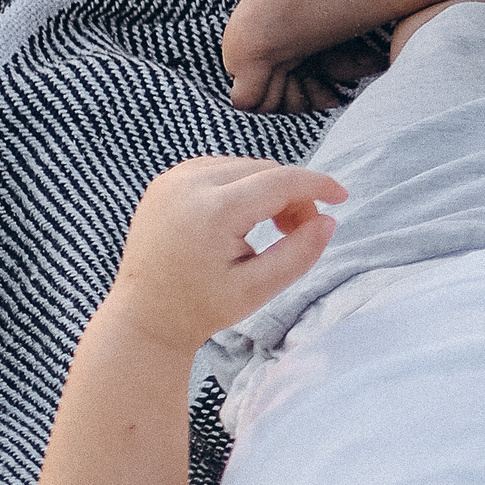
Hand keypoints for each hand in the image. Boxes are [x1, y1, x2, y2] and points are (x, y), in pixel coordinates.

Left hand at [100, 157, 347, 353]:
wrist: (142, 317)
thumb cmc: (199, 309)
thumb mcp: (257, 290)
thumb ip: (298, 254)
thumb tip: (329, 220)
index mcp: (213, 211)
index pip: (281, 181)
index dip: (318, 185)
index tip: (342, 197)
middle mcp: (190, 183)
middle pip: (265, 171)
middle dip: (292, 197)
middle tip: (297, 234)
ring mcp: (174, 178)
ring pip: (245, 168)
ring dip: (268, 191)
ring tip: (269, 230)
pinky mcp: (167, 180)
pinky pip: (221, 170)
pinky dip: (241, 187)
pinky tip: (241, 220)